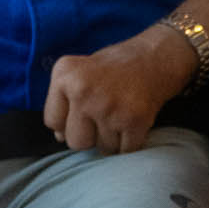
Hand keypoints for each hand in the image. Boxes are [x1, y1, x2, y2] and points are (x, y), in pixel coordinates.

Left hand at [45, 30, 195, 153]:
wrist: (156, 56)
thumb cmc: (114, 67)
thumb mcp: (80, 71)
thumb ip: (64, 101)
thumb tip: (59, 137)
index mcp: (65, 75)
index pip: (52, 121)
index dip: (67, 122)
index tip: (82, 110)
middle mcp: (83, 90)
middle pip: (75, 142)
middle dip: (89, 136)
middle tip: (104, 115)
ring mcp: (109, 107)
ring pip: (102, 148)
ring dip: (112, 138)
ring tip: (120, 114)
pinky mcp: (134, 120)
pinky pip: (124, 151)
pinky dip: (130, 142)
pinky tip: (132, 121)